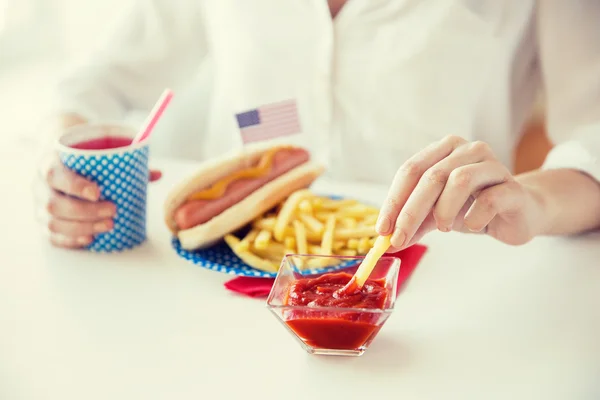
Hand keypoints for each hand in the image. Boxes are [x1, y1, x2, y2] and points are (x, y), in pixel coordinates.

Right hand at [42, 160, 161, 248]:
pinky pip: (51, 236)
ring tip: (108, 226)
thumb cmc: (81, 159)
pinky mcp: (43, 221)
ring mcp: (39, 205)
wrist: (58, 158)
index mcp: (50, 163)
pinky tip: (89, 238)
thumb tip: (158, 174)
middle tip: (112, 211)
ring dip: (82, 227)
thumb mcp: (97, 154)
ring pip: (53, 222)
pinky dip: (70, 240)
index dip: (75, 186)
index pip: (55, 175)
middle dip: (86, 212)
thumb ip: (126, 163)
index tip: (98, 193)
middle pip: (55, 204)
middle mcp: (40, 185)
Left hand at [376, 135, 544, 250]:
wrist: (519, 211)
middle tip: (399, 238)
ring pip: (460, 180)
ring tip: (441, 228)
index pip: (410, 170)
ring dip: (443, 210)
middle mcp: (468, 150)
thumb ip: (412, 224)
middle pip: (431, 176)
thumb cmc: (472, 207)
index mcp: (444, 150)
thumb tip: (386, 242)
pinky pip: (490, 199)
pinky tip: (471, 225)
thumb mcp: (435, 215)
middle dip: (410, 212)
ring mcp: (493, 165)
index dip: (394, 200)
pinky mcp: (513, 187)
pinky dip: (474, 217)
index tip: (382, 229)